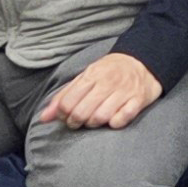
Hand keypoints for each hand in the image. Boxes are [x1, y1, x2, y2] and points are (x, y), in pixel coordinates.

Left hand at [34, 51, 163, 130]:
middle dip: (75, 122)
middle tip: (78, 121)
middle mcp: (108, 82)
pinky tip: (112, 119)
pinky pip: (122, 119)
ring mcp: (124, 91)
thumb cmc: (109, 73)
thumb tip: (43, 118)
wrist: (143, 62)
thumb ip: (64, 96)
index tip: (65, 115)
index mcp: (92, 75)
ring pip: (100, 117)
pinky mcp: (138, 100)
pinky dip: (114, 123)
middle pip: (81, 112)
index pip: (68, 102)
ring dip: (93, 124)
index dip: (62, 114)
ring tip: (94, 120)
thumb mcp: (85, 78)